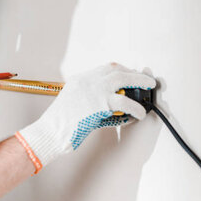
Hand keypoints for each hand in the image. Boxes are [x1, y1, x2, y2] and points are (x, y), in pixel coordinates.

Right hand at [15, 63, 155, 171]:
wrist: (49, 131)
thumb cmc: (58, 123)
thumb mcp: (71, 103)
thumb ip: (86, 98)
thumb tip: (103, 104)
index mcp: (79, 80)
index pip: (105, 69)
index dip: (121, 71)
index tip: (130, 76)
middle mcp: (86, 81)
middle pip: (115, 69)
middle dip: (133, 73)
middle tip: (146, 80)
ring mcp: (93, 90)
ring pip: (122, 79)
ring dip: (139, 82)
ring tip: (150, 89)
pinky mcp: (99, 104)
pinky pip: (124, 101)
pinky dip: (136, 107)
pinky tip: (140, 113)